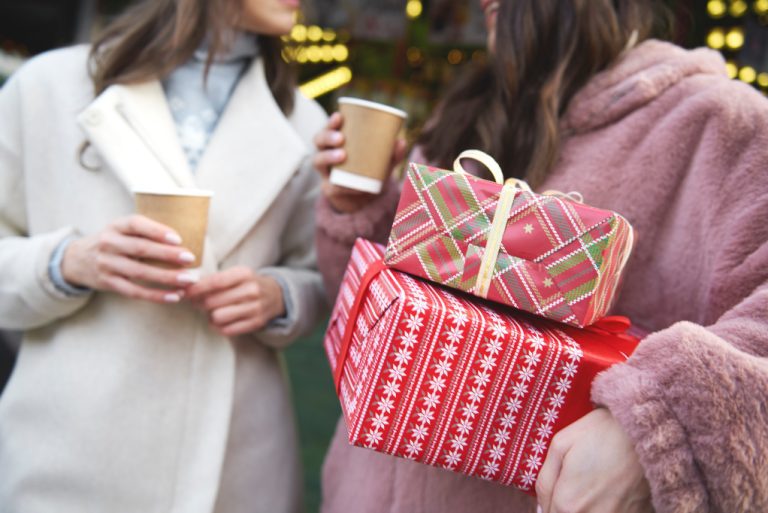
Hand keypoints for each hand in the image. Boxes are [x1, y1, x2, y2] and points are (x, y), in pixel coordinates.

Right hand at [61, 215, 198, 303]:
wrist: (77, 260)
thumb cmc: (113, 242)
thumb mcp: (121, 230)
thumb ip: (144, 232)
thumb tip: (182, 242)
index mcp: (116, 226)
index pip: (136, 224)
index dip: (157, 231)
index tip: (178, 238)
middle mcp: (109, 243)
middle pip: (141, 249)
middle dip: (168, 254)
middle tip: (190, 258)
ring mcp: (107, 265)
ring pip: (140, 273)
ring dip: (167, 277)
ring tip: (188, 279)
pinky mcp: (108, 283)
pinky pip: (135, 292)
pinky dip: (156, 295)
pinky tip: (174, 296)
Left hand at [185, 267, 284, 336]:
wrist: (275, 295)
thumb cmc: (247, 284)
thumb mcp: (236, 275)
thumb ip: (214, 280)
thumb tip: (187, 288)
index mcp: (244, 274)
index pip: (215, 282)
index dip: (197, 289)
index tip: (185, 293)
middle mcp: (251, 290)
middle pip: (212, 301)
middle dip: (200, 303)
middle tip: (198, 303)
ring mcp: (255, 308)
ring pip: (218, 317)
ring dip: (210, 316)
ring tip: (212, 312)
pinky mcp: (256, 323)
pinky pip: (226, 330)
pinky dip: (218, 327)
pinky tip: (220, 321)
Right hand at [313, 111, 406, 212]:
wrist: (365, 197)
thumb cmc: (371, 169)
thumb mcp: (384, 161)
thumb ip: (393, 153)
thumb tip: (400, 141)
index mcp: (335, 141)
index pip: (328, 128)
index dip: (330, 122)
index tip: (339, 116)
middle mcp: (325, 153)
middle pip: (318, 141)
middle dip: (327, 136)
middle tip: (341, 138)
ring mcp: (325, 171)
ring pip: (317, 161)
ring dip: (327, 156)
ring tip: (342, 155)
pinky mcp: (329, 188)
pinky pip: (331, 186)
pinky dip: (341, 185)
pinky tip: (349, 184)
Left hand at [536, 408, 651, 512]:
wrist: (647, 433)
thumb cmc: (602, 433)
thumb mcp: (560, 444)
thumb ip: (544, 479)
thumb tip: (541, 502)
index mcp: (567, 503)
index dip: (549, 502)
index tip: (558, 487)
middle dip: (564, 505)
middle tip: (575, 484)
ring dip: (584, 507)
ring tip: (593, 487)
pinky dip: (605, 507)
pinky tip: (609, 492)